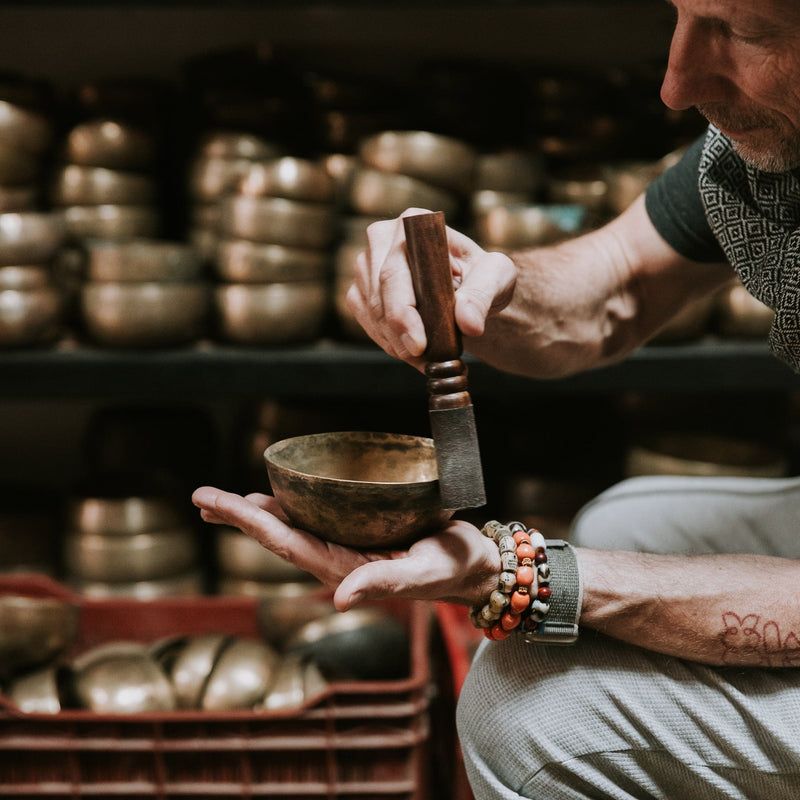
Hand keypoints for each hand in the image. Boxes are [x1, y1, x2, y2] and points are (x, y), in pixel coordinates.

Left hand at [192, 485, 498, 610]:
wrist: (473, 567)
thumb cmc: (453, 568)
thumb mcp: (423, 574)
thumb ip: (382, 585)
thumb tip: (340, 601)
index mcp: (343, 568)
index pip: (283, 541)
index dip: (244, 520)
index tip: (210, 500)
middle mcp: (336, 559)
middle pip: (276, 535)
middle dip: (237, 516)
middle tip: (201, 497)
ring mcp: (346, 548)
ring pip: (291, 528)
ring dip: (256, 514)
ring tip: (225, 501)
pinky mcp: (359, 535)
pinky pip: (315, 519)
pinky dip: (290, 507)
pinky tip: (281, 497)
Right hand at [346, 208, 516, 369]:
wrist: (470, 287)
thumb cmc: (483, 275)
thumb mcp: (497, 277)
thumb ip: (483, 296)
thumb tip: (468, 322)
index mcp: (413, 223)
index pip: (395, 272)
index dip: (403, 312)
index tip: (419, 344)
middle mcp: (382, 239)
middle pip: (378, 297)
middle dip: (400, 336)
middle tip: (425, 361)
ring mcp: (366, 265)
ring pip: (371, 314)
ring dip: (397, 344)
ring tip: (428, 358)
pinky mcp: (361, 290)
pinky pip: (367, 324)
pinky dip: (390, 343)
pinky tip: (413, 351)